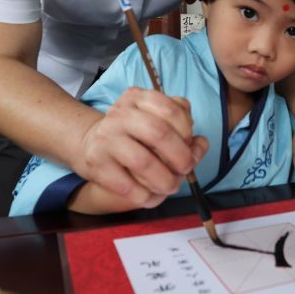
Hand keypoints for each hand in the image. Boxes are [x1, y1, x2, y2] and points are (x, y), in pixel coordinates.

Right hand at [76, 88, 208, 207]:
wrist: (93, 144)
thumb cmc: (135, 134)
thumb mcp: (156, 119)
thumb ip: (184, 129)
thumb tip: (201, 145)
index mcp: (138, 97)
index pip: (172, 109)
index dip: (187, 131)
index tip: (189, 144)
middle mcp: (119, 114)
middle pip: (160, 134)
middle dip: (181, 157)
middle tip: (186, 169)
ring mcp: (106, 138)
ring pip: (144, 163)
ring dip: (165, 181)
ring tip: (170, 186)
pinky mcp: (96, 163)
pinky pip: (128, 186)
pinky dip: (146, 196)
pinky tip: (151, 196)